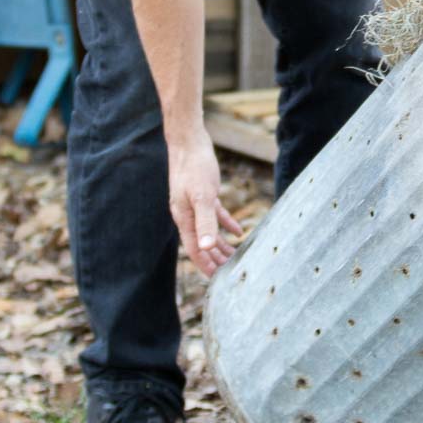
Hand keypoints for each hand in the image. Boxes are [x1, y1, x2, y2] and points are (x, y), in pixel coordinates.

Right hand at [167, 128, 244, 275]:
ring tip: (233, 258)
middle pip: (202, 243)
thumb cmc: (194, 167)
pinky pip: (215, 215)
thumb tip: (206, 247)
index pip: (194, 249)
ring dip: (220, 245)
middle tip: (230, 275)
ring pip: (209, 231)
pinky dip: (226, 225)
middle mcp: (188, 214)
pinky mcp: (204, 193)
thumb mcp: (202, 196)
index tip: (216, 280)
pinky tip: (238, 232)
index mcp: (184, 218)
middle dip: (214, 259)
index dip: (205, 265)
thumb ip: (205, 221)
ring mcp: (195, 204)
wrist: (188, 141)